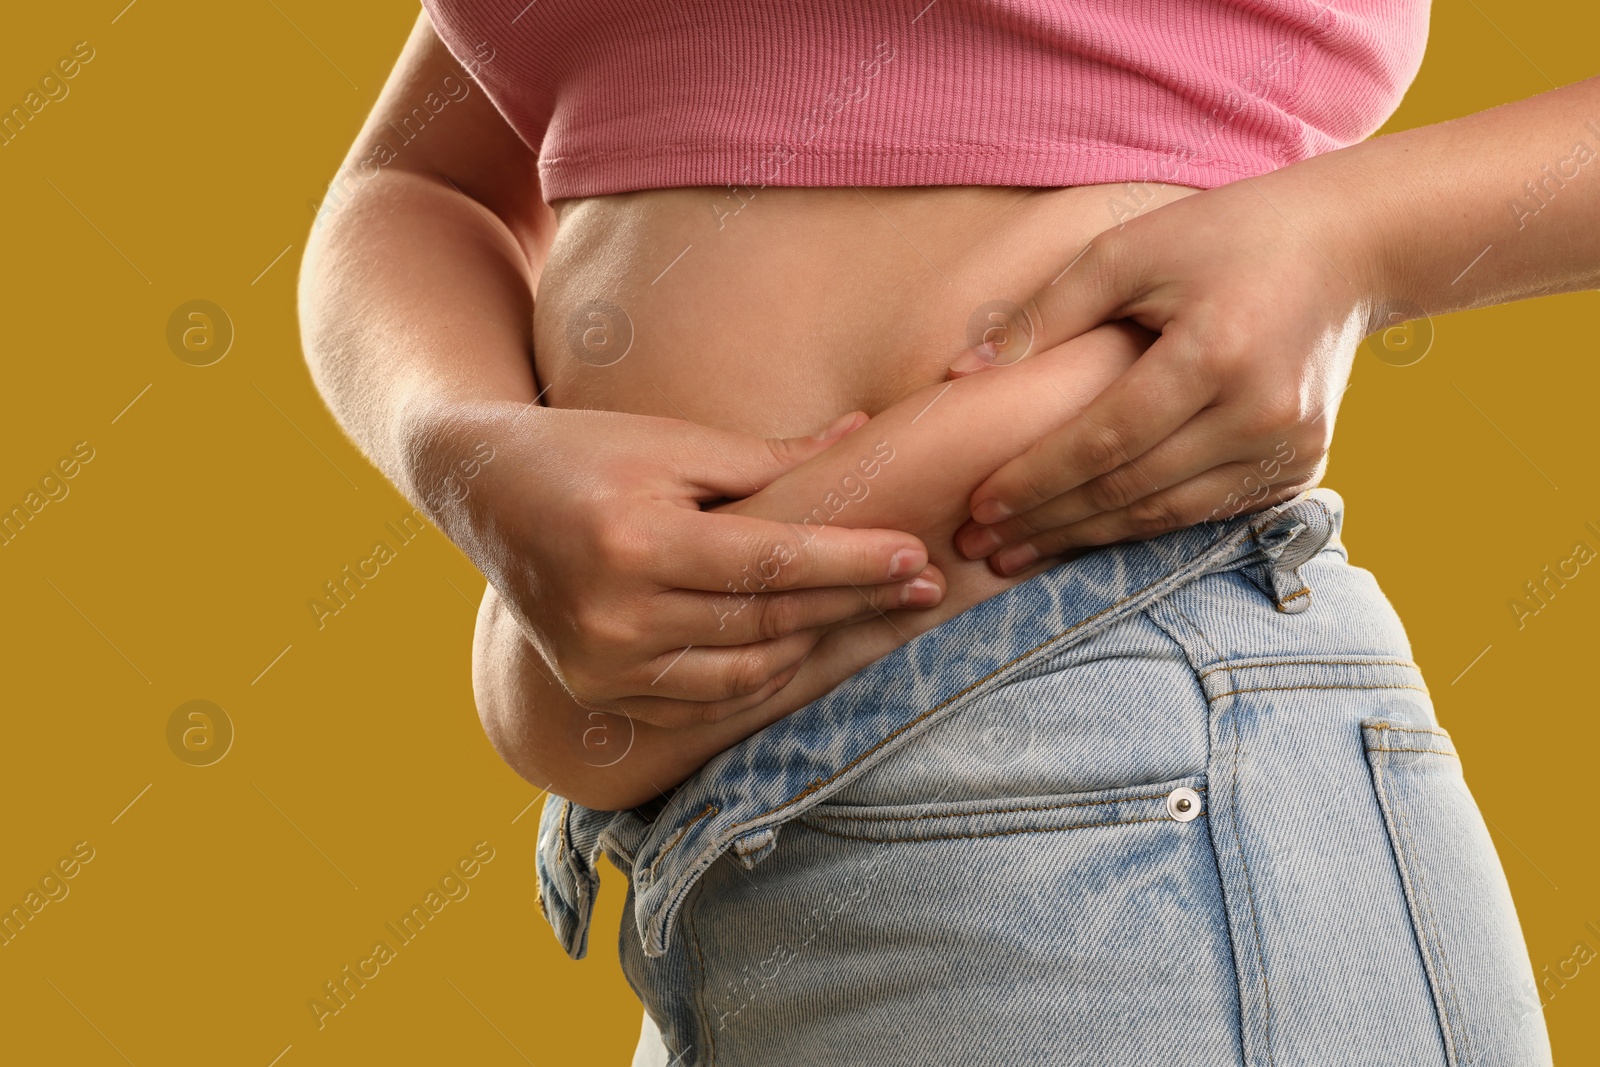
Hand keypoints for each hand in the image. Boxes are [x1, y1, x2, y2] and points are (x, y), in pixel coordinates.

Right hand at [416, 401, 943, 725]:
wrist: (483, 494)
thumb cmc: (585, 449)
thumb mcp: (670, 442)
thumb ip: (767, 458)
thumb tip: (861, 438)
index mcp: (631, 544)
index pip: (769, 563)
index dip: (849, 562)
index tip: (914, 556)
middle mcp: (613, 618)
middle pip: (765, 622)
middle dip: (854, 604)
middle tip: (923, 589)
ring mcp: (602, 667)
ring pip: (742, 674)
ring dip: (817, 646)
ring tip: (874, 617)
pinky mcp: (598, 692)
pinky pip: (703, 701)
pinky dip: (761, 679)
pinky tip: (807, 650)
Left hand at [948, 176, 1377, 573]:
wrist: (1350, 248)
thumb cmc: (1225, 237)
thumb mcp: (1128, 252)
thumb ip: (1044, 316)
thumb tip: (960, 376)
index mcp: (1216, 353)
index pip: (1105, 438)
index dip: (1037, 478)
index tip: (979, 506)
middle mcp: (1260, 412)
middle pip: (1130, 488)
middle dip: (1047, 520)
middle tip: (979, 544)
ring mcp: (1289, 448)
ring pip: (1166, 516)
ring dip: (1086, 538)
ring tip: (1018, 551)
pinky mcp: (1302, 467)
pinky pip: (1204, 513)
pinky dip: (1141, 525)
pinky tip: (1085, 533)